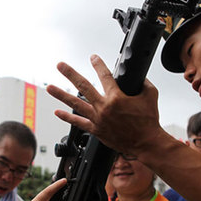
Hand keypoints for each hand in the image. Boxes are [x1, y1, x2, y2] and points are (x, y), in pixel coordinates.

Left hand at [46, 55, 160, 155]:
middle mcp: (103, 108)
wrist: (145, 143)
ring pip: (75, 104)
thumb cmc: (148, 121)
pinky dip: (67, 117)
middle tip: (60, 65)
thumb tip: (138, 77)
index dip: (98, 64)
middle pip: (83, 86)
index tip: (93, 57)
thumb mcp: (150, 95)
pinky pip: (78, 123)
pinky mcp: (96, 130)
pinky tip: (57, 112)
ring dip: (61, 95)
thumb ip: (143, 83)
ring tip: (49, 87)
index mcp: (116, 98)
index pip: (104, 75)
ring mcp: (98, 119)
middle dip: (70, 74)